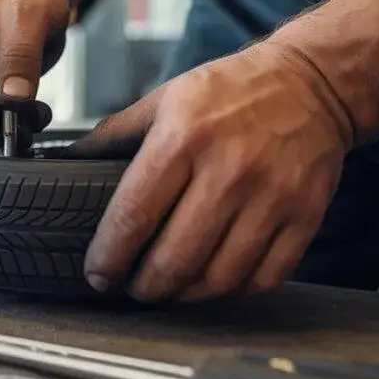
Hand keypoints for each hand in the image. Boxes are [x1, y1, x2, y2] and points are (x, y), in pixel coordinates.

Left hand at [69, 41, 354, 301]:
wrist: (312, 83)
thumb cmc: (230, 91)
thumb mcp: (165, 98)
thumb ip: (115, 133)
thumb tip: (67, 162)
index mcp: (183, 138)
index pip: (134, 215)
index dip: (109, 256)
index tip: (98, 274)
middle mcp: (228, 171)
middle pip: (175, 258)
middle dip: (144, 286)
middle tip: (132, 287)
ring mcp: (271, 197)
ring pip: (218, 278)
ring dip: (185, 295)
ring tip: (169, 289)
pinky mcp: (304, 217)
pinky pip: (263, 278)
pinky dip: (233, 292)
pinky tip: (214, 283)